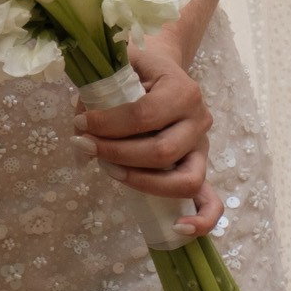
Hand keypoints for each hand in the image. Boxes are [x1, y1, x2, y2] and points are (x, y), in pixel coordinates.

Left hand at [77, 33, 222, 237]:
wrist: (161, 70)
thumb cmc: (137, 67)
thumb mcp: (120, 61)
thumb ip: (100, 82)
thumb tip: (81, 117)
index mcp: (183, 90)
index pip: (144, 115)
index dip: (108, 124)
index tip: (80, 124)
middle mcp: (198, 120)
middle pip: (161, 151)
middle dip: (117, 154)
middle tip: (85, 146)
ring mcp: (202, 147)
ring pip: (184, 181)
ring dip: (141, 182)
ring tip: (109, 170)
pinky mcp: (200, 167)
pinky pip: (211, 202)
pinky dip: (201, 219)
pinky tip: (178, 228)